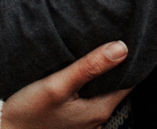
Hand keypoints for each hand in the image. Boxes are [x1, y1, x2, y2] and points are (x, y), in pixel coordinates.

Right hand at [0, 41, 131, 128]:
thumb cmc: (27, 110)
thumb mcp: (57, 84)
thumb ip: (89, 66)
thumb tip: (122, 48)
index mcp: (100, 110)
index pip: (129, 80)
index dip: (129, 58)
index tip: (127, 36)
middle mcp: (97, 119)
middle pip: (116, 84)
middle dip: (114, 63)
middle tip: (110, 35)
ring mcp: (85, 122)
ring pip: (101, 90)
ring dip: (99, 72)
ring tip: (93, 48)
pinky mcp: (72, 120)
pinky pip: (88, 97)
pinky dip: (87, 83)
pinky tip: (77, 69)